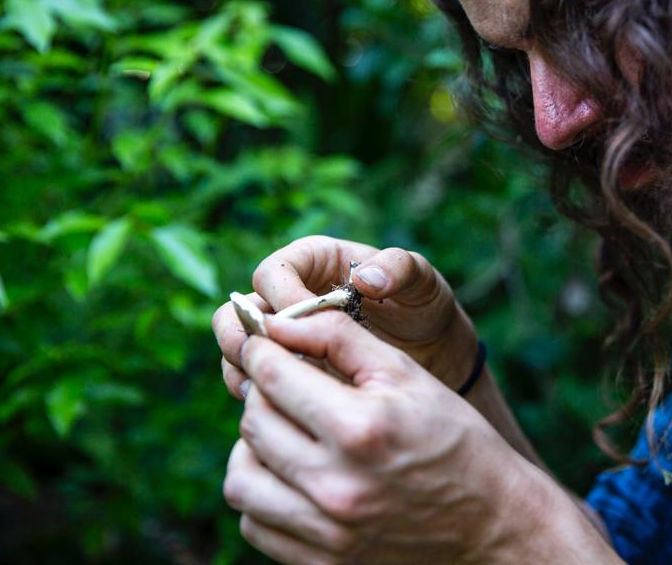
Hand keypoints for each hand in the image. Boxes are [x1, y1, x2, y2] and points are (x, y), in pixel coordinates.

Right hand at [212, 236, 477, 399]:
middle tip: (263, 362)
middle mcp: (289, 295)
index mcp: (315, 261)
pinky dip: (257, 393)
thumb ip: (399, 270)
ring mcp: (283, 335)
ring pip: (238, 346)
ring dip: (243, 368)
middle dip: (244, 335)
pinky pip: (254, 378)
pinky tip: (277, 410)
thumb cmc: (425, 309)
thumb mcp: (422, 284)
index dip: (281, 300)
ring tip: (264, 391)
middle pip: (238, 309)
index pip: (274, 273)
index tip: (300, 328)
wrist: (433, 354)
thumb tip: (366, 278)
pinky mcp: (287, 369)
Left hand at [222, 311, 562, 564]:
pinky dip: (262, 494)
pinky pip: (255, 524)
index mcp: (359, 428)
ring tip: (283, 431)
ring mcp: (326, 531)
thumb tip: (280, 321)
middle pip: (253, 424)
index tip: (262, 341)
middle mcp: (336, 485)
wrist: (491, 521)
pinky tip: (291, 473)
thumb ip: (339, 338)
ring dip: (253, 447)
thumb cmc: (453, 438)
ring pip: (240, 480)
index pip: (273, 377)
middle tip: (281, 383)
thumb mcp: (408, 374)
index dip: (259, 349)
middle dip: (260, 393)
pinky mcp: (321, 562)